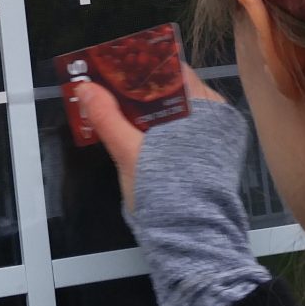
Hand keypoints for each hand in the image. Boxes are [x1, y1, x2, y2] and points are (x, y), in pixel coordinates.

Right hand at [69, 64, 223, 207]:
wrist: (191, 237)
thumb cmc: (166, 191)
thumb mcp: (130, 152)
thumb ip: (108, 117)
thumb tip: (86, 87)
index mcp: (204, 106)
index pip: (173, 71)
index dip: (142, 68)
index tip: (115, 69)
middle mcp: (218, 117)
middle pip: (175, 92)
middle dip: (142, 91)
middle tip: (110, 91)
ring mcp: (219, 138)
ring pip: (179, 113)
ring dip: (150, 111)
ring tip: (119, 111)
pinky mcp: (215, 158)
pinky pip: (186, 133)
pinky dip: (164, 130)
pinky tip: (140, 135)